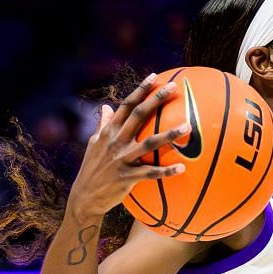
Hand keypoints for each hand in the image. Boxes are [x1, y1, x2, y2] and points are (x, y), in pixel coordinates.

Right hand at [64, 75, 188, 219]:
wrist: (84, 196)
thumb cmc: (92, 168)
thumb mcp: (94, 143)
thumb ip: (103, 125)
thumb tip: (106, 107)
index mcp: (109, 131)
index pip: (127, 105)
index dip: (140, 90)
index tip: (154, 77)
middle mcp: (116, 141)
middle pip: (139, 115)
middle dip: (156, 99)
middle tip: (174, 87)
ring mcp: (122, 159)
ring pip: (149, 143)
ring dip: (169, 134)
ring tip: (188, 127)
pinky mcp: (127, 178)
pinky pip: (150, 173)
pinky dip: (166, 171)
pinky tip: (182, 168)